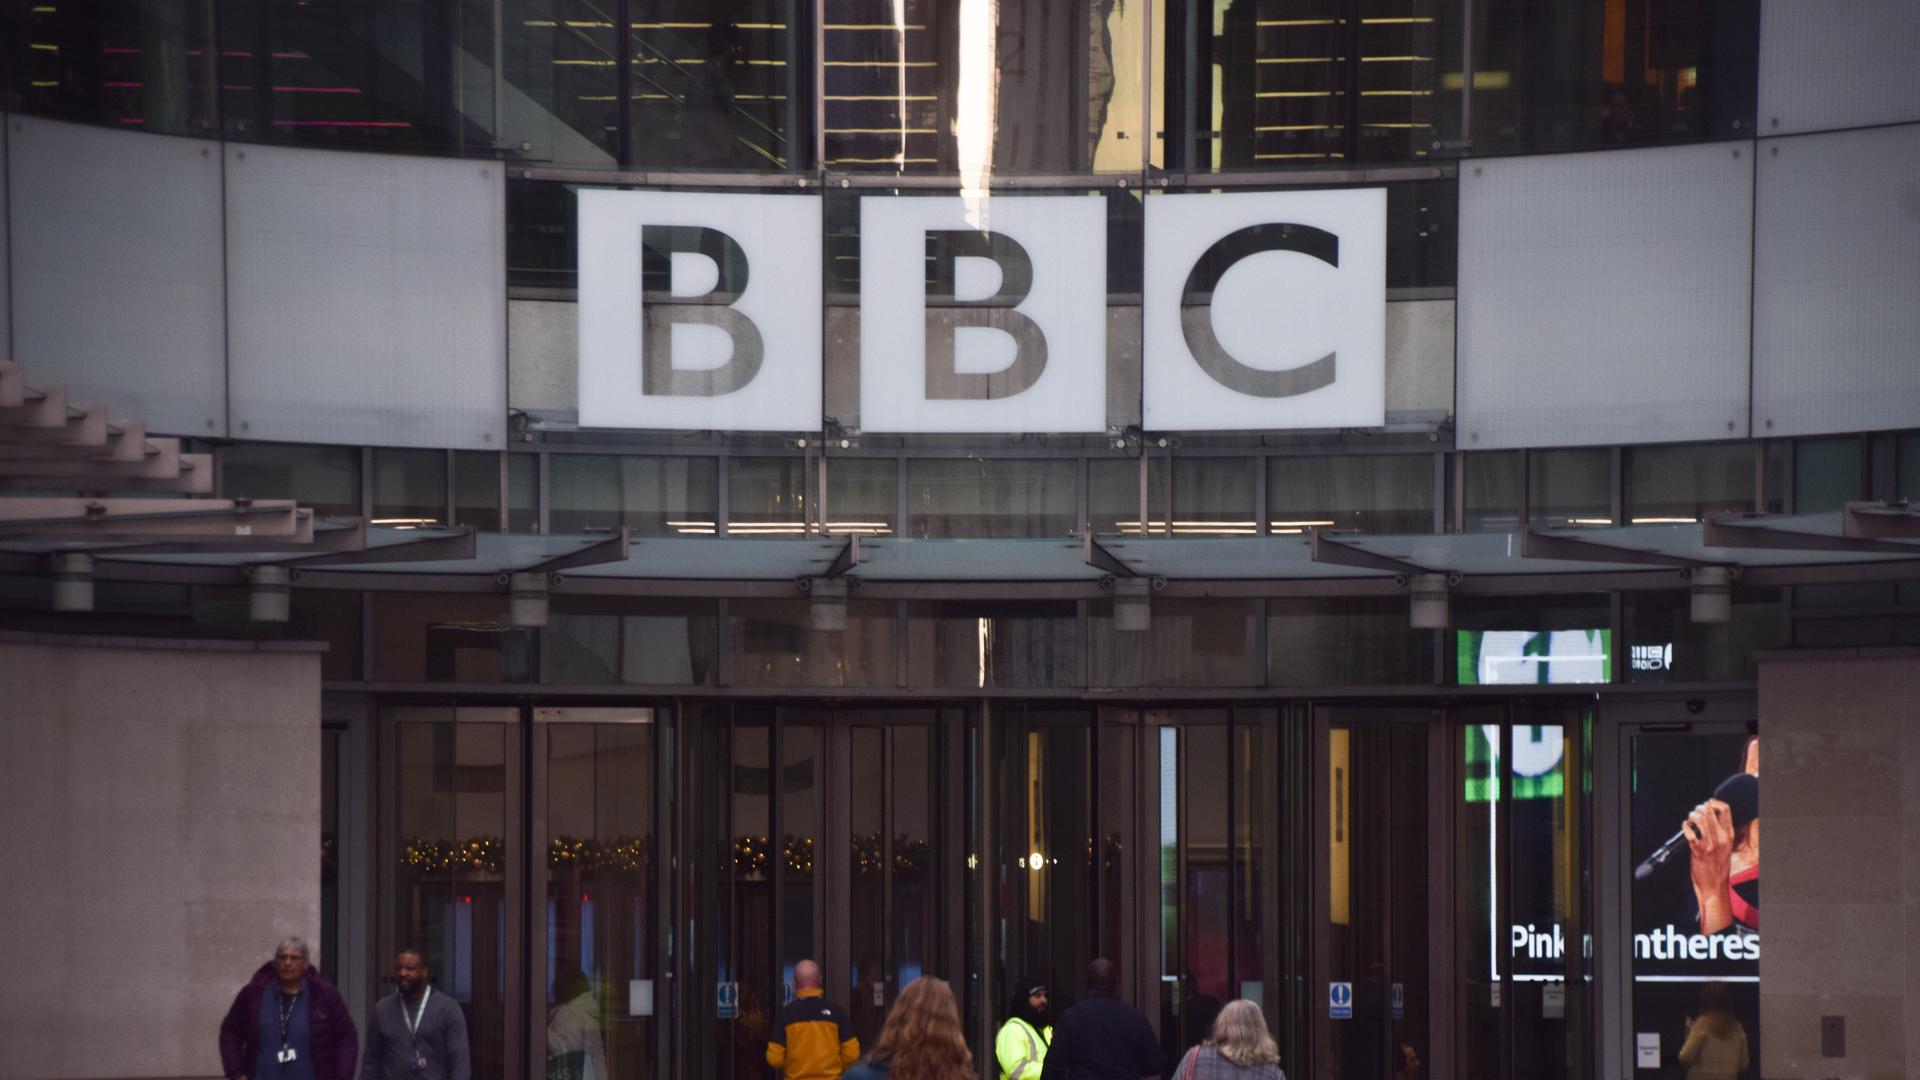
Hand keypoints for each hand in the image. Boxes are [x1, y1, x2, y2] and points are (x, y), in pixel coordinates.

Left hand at [1685, 798, 1735, 932]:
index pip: (1725, 809)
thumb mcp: (1725, 846)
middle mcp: (1721, 837)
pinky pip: (1690, 832)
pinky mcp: (1698, 850)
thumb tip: (1708, 815)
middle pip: (1710, 810)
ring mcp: (1710, 843)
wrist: (1714, 885)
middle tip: (1695, 813)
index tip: (1707, 805)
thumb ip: (1719, 831)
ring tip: (1690, 819)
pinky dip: (1685, 826)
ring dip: (1691, 816)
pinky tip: (1686, 827)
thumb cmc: (1718, 866)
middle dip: (1699, 808)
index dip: (1713, 802)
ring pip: (1700, 818)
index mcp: (1729, 835)